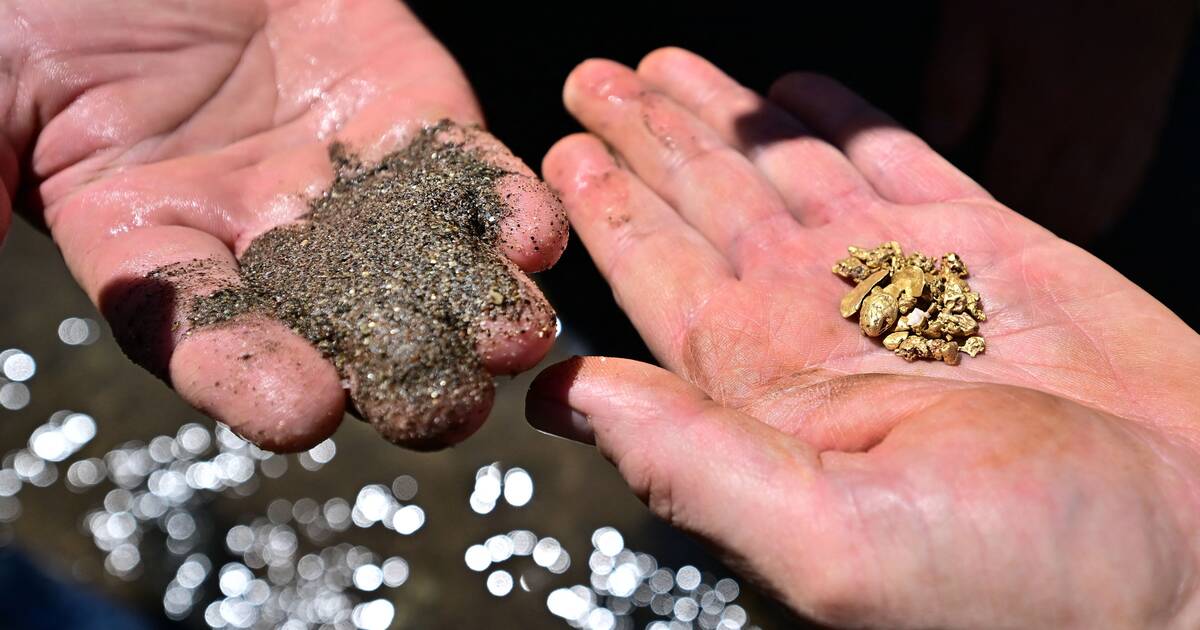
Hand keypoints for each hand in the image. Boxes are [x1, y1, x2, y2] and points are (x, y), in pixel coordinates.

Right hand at [0, 1, 564, 449]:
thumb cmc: (53, 8)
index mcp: (154, 251)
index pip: (203, 335)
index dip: (249, 375)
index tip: (301, 412)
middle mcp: (263, 236)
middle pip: (338, 328)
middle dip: (395, 371)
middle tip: (444, 412)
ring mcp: (347, 181)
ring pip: (420, 265)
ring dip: (474, 306)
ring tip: (516, 336)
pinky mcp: (412, 116)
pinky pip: (466, 173)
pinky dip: (503, 205)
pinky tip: (538, 236)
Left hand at [528, 48, 1199, 627]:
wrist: (1198, 563)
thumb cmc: (1020, 584)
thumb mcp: (825, 535)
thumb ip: (687, 458)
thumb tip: (561, 396)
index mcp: (764, 389)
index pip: (657, 278)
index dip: (606, 211)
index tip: (559, 147)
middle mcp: (822, 329)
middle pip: (706, 209)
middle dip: (648, 142)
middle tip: (591, 76)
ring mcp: (906, 284)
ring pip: (790, 174)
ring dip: (725, 119)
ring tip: (663, 69)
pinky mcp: (995, 250)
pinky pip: (901, 162)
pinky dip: (845, 120)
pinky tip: (795, 91)